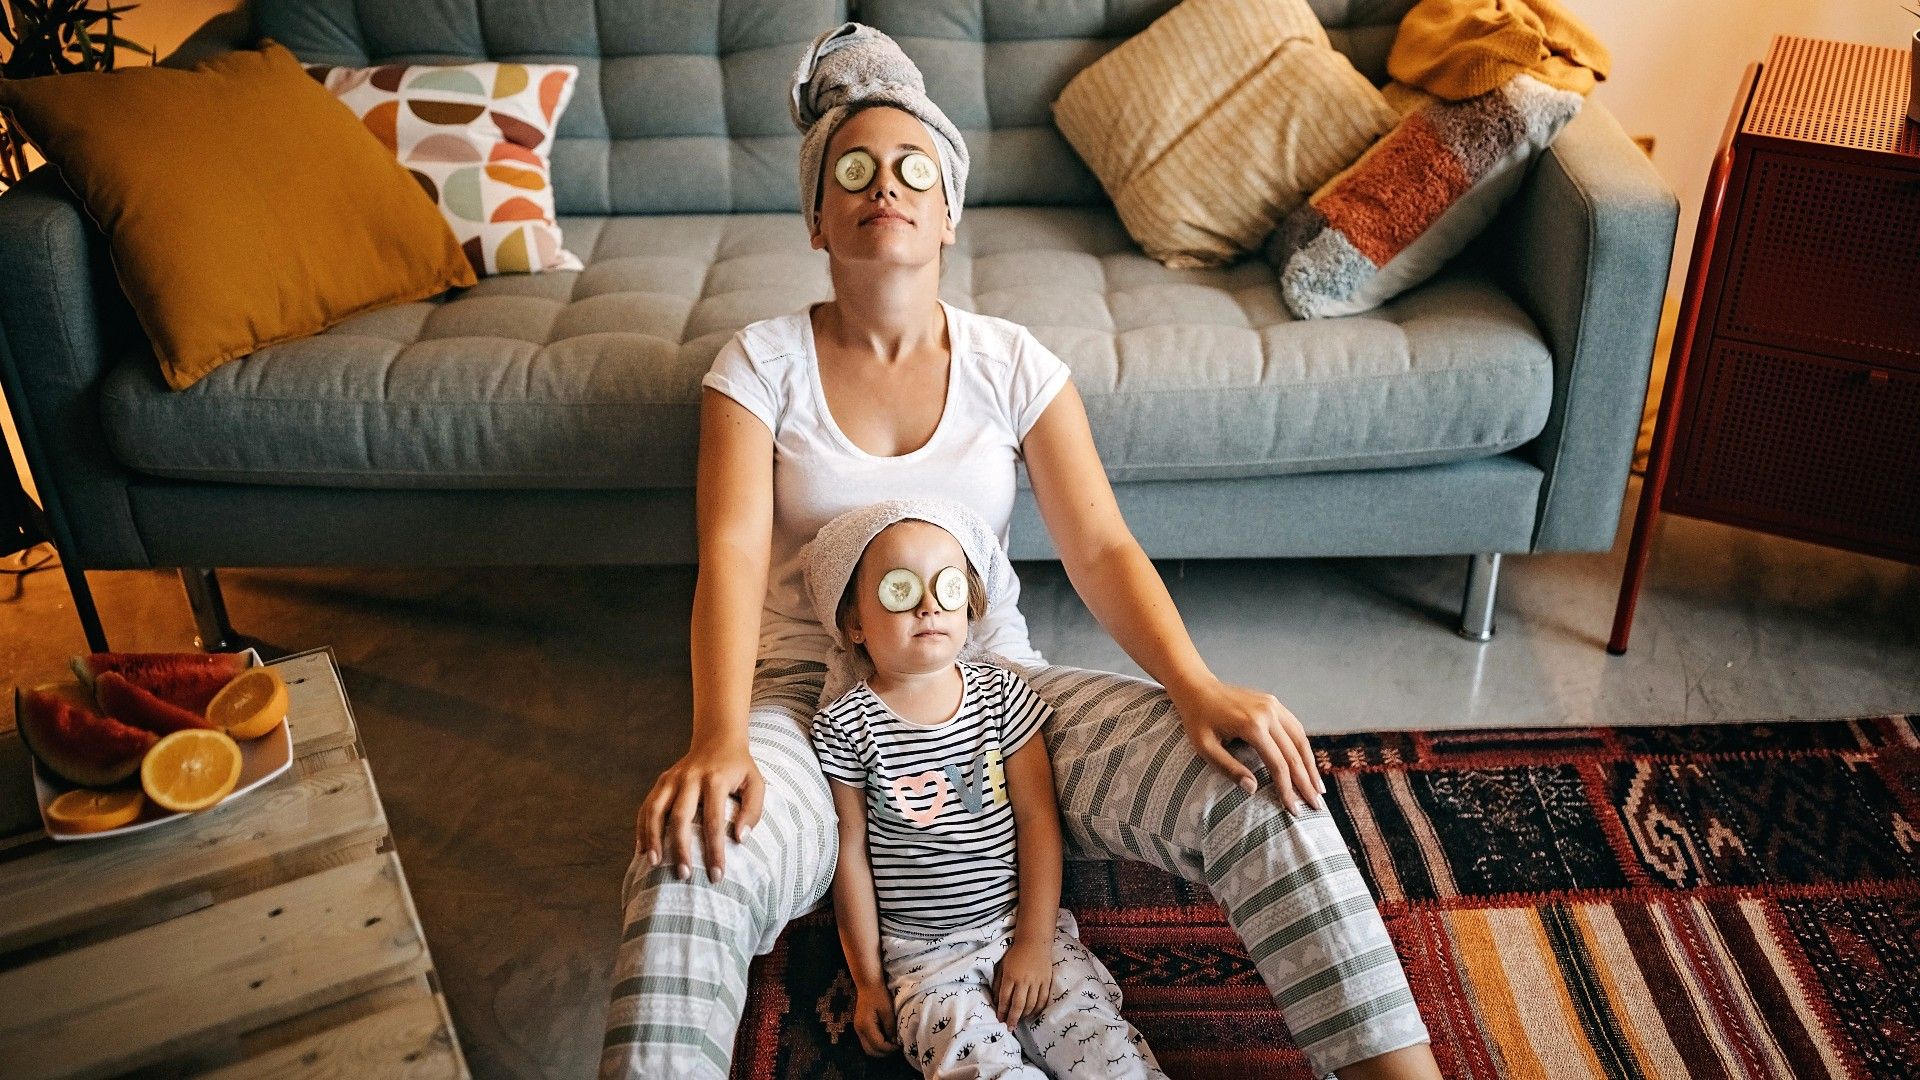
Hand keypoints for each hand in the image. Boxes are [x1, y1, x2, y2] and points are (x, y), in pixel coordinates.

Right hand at [635, 738, 762, 882]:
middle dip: (680, 848)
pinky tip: (642, 849)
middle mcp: (690, 778)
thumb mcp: (755, 783)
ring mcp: (672, 778)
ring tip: (654, 863)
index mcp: (715, 779)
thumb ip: (752, 810)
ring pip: (656, 810)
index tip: (716, 875)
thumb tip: (740, 838)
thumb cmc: (739, 768)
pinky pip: (647, 806)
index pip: (713, 820)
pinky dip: (642, 828)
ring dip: (653, 838)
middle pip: (680, 817)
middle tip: (683, 875)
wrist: (718, 738)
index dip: (714, 850)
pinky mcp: (661, 781)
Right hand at [851, 982, 898, 1055]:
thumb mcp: (888, 1011)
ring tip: (891, 1045)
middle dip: (884, 1053)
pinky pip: (867, 1042)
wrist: (868, 985)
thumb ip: (890, 1028)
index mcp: (866, 1026)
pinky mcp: (859, 1027)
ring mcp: (858, 1029)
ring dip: (879, 1050)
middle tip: (896, 1048)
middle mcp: (859, 1030)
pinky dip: (876, 1045)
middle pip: (870, 1051)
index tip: (900, 1046)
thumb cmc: (879, 995)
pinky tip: (885, 1039)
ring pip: (867, 1048)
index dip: (890, 1048)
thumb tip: (894, 1041)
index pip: (878, 1045)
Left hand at [993, 936, 1053, 1023]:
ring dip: (1024, 1015)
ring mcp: (1036, 981)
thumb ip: (998, 983)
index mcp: (1010, 976)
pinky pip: (1043, 1000)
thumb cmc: (1015, 953)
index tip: (1000, 1020)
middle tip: (1010, 1028)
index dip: (1002, 1011)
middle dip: (1013, 1018)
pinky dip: (1038, 1009)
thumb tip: (995, 1000)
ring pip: (1031, 1004)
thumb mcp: (1002, 966)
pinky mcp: (1046, 981)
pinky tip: (1032, 1014)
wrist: (1034, 942)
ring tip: (1020, 1020)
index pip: (1005, 998)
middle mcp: (1023, 980)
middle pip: (1018, 1005)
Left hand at [1172, 677, 1324, 812]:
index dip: (1288, 788)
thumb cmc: (1197, 720)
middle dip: (1306, 782)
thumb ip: (1228, 768)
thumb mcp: (1205, 747)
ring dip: (1311, 765)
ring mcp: (1273, 705)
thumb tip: (1253, 789)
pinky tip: (1308, 764)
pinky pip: (1295, 727)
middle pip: (1294, 754)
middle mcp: (1268, 713)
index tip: (1294, 809)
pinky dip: (1304, 748)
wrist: (1197, 688)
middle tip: (1316, 805)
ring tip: (1318, 788)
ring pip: (1300, 740)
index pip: (1278, 764)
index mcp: (1252, 725)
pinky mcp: (1274, 703)